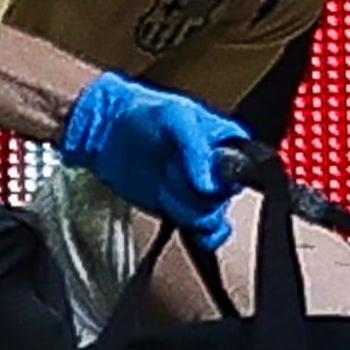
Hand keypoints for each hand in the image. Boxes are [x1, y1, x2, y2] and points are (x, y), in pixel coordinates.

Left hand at [61, 72, 256, 248]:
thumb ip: (196, 148)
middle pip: (225, 198)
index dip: (221, 177)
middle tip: (173, 172)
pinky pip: (206, 234)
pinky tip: (182, 220)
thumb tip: (210, 183)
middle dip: (196, 192)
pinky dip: (198, 234)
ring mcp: (199, 192)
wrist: (106, 133)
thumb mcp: (174, 116)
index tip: (200, 175)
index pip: (243, 170)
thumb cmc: (141, 114)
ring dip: (184, 207)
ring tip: (165, 185)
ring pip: (211, 217)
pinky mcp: (182, 211)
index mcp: (226, 141)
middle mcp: (217, 169)